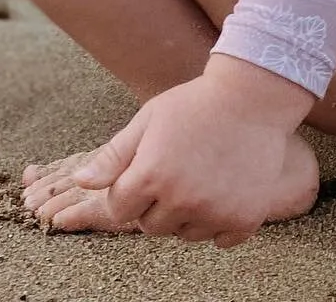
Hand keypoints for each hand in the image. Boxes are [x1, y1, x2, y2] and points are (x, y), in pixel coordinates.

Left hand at [58, 55, 318, 245]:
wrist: (255, 95)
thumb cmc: (196, 103)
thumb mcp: (149, 118)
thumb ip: (113, 155)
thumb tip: (79, 182)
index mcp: (151, 175)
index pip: (120, 208)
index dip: (131, 188)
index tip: (150, 166)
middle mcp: (181, 199)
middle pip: (152, 226)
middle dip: (158, 203)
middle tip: (180, 168)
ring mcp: (215, 211)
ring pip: (185, 234)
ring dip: (188, 213)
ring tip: (205, 174)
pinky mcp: (244, 218)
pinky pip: (219, 239)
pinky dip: (220, 221)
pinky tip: (226, 188)